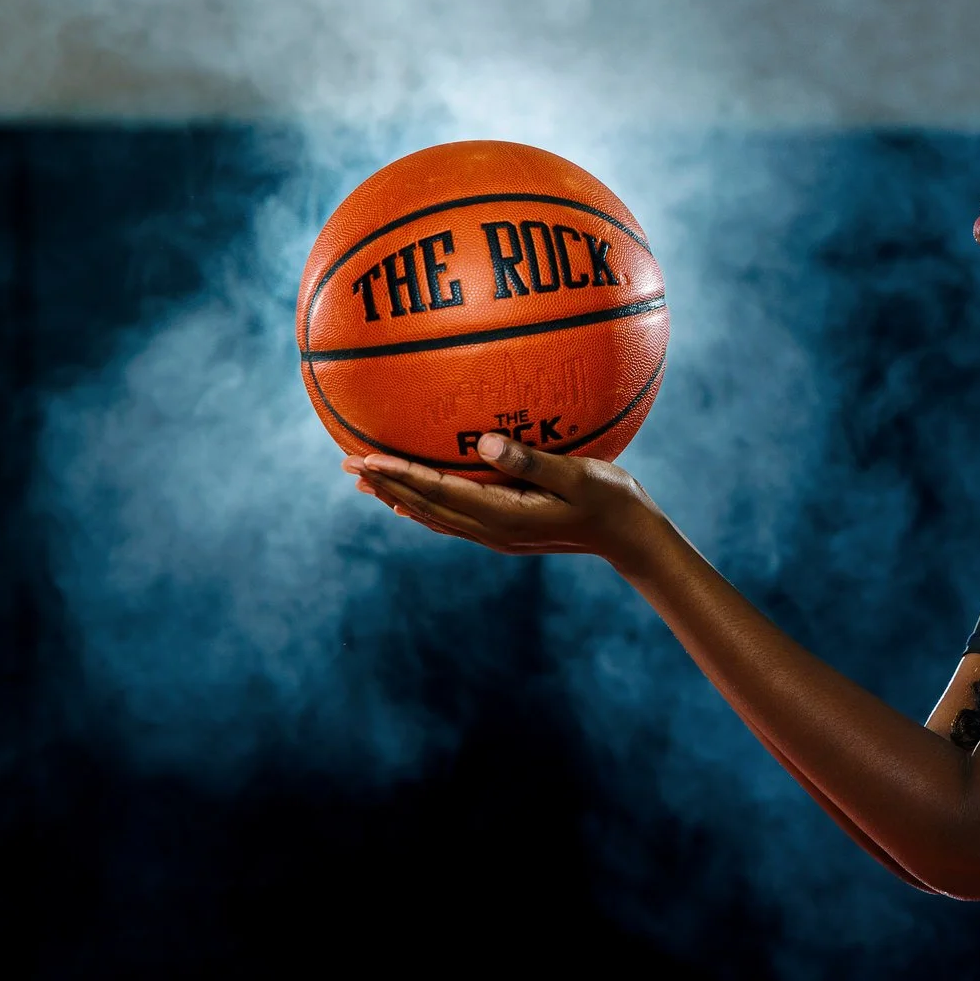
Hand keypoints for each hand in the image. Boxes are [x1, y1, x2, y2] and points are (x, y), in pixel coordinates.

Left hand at [343, 433, 664, 560]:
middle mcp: (493, 530)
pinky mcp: (506, 531)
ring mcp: (498, 535)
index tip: (365, 459)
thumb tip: (483, 442)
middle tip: (348, 464)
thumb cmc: (613, 500)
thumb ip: (531, 460)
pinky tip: (414, 498)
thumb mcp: (579, 475)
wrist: (631, 538)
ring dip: (399, 496)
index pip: (439, 493)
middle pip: (426, 508)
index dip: (400, 474)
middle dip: (386, 485)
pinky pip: (452, 518)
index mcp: (505, 516)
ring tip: (368, 482)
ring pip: (435, 516)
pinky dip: (425, 504)